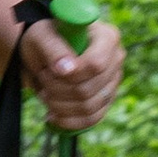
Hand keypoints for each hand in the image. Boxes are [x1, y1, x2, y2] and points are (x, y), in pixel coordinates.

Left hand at [27, 11, 124, 129]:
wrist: (44, 50)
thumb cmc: (44, 36)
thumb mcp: (41, 36)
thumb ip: (53, 49)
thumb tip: (67, 71)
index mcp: (107, 37)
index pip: (96, 65)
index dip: (71, 75)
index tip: (48, 71)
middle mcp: (116, 59)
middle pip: (89, 88)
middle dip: (57, 88)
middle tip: (41, 77)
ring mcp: (113, 82)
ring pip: (88, 107)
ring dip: (58, 104)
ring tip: (44, 92)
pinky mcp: (106, 100)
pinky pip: (91, 119)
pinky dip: (67, 120)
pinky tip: (51, 114)